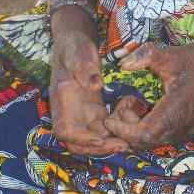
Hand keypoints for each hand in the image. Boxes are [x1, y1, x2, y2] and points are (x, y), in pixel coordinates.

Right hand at [49, 14, 116, 154]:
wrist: (74, 44)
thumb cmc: (73, 46)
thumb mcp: (77, 52)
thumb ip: (84, 67)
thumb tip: (95, 85)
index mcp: (62, 101)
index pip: (64, 130)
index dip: (80, 140)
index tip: (100, 140)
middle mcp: (70, 113)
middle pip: (78, 143)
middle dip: (98, 149)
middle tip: (123, 146)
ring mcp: (82, 115)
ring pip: (92, 140)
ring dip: (109, 145)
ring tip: (130, 142)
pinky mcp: (95, 113)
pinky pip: (104, 131)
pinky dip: (115, 133)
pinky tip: (131, 124)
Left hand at [105, 42, 193, 151]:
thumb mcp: (167, 54)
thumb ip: (142, 57)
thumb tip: (121, 65)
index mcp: (175, 109)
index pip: (143, 134)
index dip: (123, 130)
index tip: (109, 119)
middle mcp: (182, 126)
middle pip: (145, 143)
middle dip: (127, 130)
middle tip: (123, 107)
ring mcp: (187, 131)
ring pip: (154, 143)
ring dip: (138, 131)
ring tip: (136, 106)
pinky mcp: (190, 131)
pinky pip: (163, 139)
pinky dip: (149, 131)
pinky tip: (148, 110)